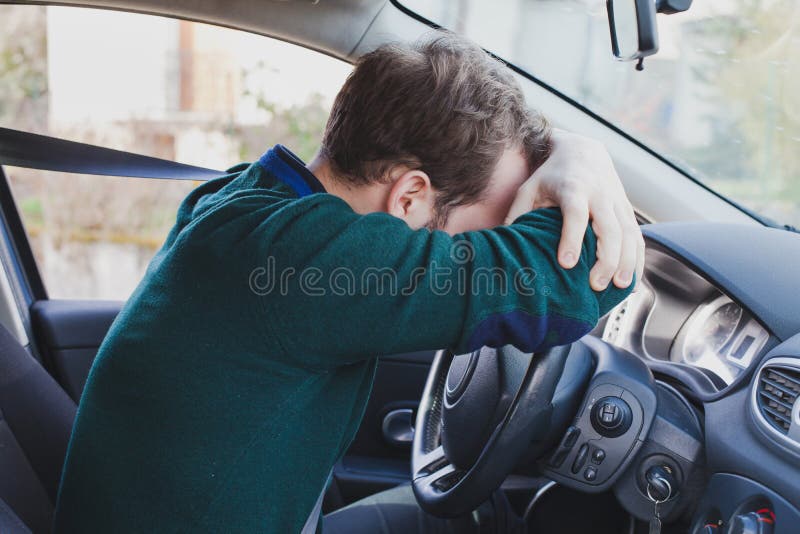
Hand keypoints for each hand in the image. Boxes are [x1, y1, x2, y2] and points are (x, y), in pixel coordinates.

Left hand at [504, 130, 643, 290]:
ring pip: (628, 233)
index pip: (574, 213)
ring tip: (618, 287)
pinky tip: (630, 280)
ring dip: (626, 261)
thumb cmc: (550, 175)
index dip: (572, 237)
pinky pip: (637, 236)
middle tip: (596, 284)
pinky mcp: (627, 210)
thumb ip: (517, 214)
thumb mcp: (529, 188)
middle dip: (606, 258)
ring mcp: (616, 202)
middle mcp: (599, 194)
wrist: (582, 150)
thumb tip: (501, 244)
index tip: (567, 263)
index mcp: (572, 188)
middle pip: (609, 227)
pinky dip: (637, 258)